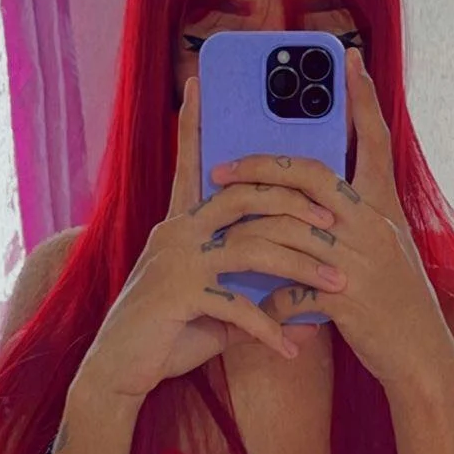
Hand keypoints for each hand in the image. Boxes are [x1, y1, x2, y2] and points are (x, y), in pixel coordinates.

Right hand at [73, 75, 342, 400]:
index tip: (200, 83)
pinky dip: (270, 329)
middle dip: (296, 205)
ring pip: (253, 247)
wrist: (116, 370)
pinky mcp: (177, 294)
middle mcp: (176, 231)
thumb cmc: (166, 334)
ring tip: (337, 286)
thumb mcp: (214, 307)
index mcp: (180, 224)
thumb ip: (252, 296)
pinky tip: (292, 349)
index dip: (194, 124)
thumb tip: (300, 307)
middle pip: (245, 196)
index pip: (192, 163)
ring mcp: (176, 260)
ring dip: (302, 267)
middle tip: (335, 221)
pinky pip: (238, 306)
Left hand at [209, 47, 453, 390]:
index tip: (351, 58)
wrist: (421, 355)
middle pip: (309, 174)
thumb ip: (351, 220)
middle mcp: (373, 223)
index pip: (375, 138)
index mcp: (383, 206)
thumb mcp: (382, 249)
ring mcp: (359, 257)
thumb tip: (312, 198)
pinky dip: (269, 297)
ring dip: (247, 230)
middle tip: (222, 164)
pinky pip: (291, 287)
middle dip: (259, 166)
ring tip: (216, 228)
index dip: (363, 98)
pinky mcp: (345, 296)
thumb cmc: (395, 303)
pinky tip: (254, 306)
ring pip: (287, 228)